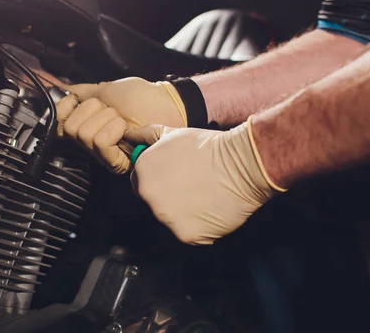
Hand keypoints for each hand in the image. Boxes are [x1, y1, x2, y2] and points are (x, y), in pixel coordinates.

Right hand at [56, 77, 186, 173]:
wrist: (165, 104)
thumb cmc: (140, 98)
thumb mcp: (106, 89)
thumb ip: (82, 91)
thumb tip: (61, 89)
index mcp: (85, 125)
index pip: (58, 122)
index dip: (68, 107)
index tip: (82, 100)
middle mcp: (89, 142)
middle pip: (70, 128)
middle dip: (93, 111)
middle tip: (112, 112)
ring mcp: (102, 154)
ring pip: (84, 134)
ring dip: (107, 119)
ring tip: (122, 121)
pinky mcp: (115, 162)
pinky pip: (100, 142)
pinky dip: (114, 129)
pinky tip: (126, 130)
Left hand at [125, 120, 284, 244]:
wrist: (241, 164)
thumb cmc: (209, 146)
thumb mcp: (172, 134)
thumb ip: (146, 136)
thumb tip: (128, 136)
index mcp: (142, 171)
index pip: (140, 183)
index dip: (159, 180)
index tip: (176, 178)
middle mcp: (148, 195)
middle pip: (154, 203)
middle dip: (169, 197)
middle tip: (192, 187)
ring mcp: (165, 217)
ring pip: (170, 220)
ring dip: (183, 213)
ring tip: (203, 197)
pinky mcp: (185, 234)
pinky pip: (188, 234)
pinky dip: (199, 227)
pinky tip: (211, 211)